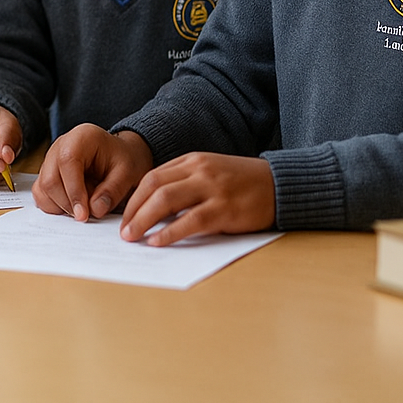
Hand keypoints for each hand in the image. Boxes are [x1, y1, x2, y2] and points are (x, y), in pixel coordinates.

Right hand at [34, 125, 152, 220]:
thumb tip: (94, 210)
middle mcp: (60, 146)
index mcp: (81, 138)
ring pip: (43, 189)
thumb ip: (112, 191)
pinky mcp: (47, 174)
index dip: (74, 191)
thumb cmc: (123, 159)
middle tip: (87, 216)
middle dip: (67, 203)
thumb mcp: (128, 173)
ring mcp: (50, 160)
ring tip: (84, 206)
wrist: (119, 156)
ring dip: (61, 206)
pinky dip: (55, 206)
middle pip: (50, 179)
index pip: (67, 163)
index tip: (84, 214)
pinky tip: (74, 206)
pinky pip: (41, 194)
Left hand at [119, 152, 275, 245]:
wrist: (280, 184)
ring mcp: (212, 188)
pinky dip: (170, 232)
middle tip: (122, 231)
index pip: (152, 177)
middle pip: (153, 187)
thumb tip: (153, 208)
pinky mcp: (225, 209)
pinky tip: (158, 242)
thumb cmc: (242, 183)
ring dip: (144, 220)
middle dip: (133, 210)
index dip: (133, 198)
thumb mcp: (210, 173)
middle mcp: (199, 171)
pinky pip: (191, 221)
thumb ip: (184, 183)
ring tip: (133, 237)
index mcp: (192, 161)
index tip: (123, 216)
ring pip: (166, 201)